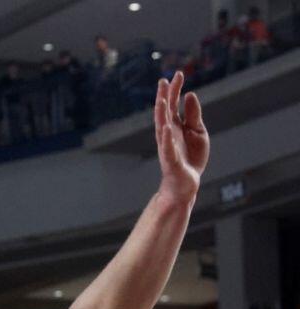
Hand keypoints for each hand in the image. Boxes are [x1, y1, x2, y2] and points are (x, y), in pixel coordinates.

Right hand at [154, 73, 207, 203]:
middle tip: (164, 80)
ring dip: (161, 115)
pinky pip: (167, 148)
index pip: (173, 104)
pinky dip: (166, 138)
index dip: (175, 89)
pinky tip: (167, 127)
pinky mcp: (171, 160)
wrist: (186, 183)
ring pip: (162, 128)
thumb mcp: (198, 132)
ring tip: (162, 100)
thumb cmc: (191, 157)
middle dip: (165, 97)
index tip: (178, 74)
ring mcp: (168, 146)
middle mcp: (169, 134)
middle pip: (165, 113)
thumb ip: (194, 115)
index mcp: (176, 125)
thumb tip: (190, 94)